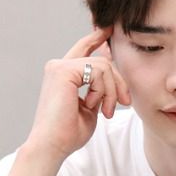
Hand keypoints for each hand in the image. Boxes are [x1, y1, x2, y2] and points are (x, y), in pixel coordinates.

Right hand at [26, 28, 130, 160]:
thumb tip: (111, 70)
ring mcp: (59, 66)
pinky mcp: (63, 70)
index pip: (84, 49)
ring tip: (106, 111)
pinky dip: (104, 90)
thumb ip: (100, 88)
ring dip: (112, 91)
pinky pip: (99, 70)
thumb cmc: (69, 133)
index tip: (111, 29)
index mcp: (63, 74)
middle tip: (124, 102)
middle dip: (118, 81)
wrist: (52, 146)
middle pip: (101, 59)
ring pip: (103, 66)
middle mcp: (59, 66)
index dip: (98, 37)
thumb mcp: (91, 107)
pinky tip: (94, 105)